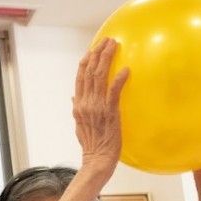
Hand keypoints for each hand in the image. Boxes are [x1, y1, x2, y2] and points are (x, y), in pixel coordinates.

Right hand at [73, 38, 128, 170]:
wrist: (97, 159)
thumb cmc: (92, 144)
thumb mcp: (79, 125)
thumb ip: (77, 108)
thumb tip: (73, 96)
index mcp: (78, 105)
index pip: (80, 77)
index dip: (86, 61)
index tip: (93, 48)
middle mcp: (85, 103)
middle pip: (90, 72)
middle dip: (98, 53)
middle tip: (107, 41)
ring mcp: (96, 107)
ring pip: (99, 77)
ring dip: (107, 59)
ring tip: (114, 46)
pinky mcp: (110, 112)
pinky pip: (113, 92)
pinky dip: (119, 79)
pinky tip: (126, 70)